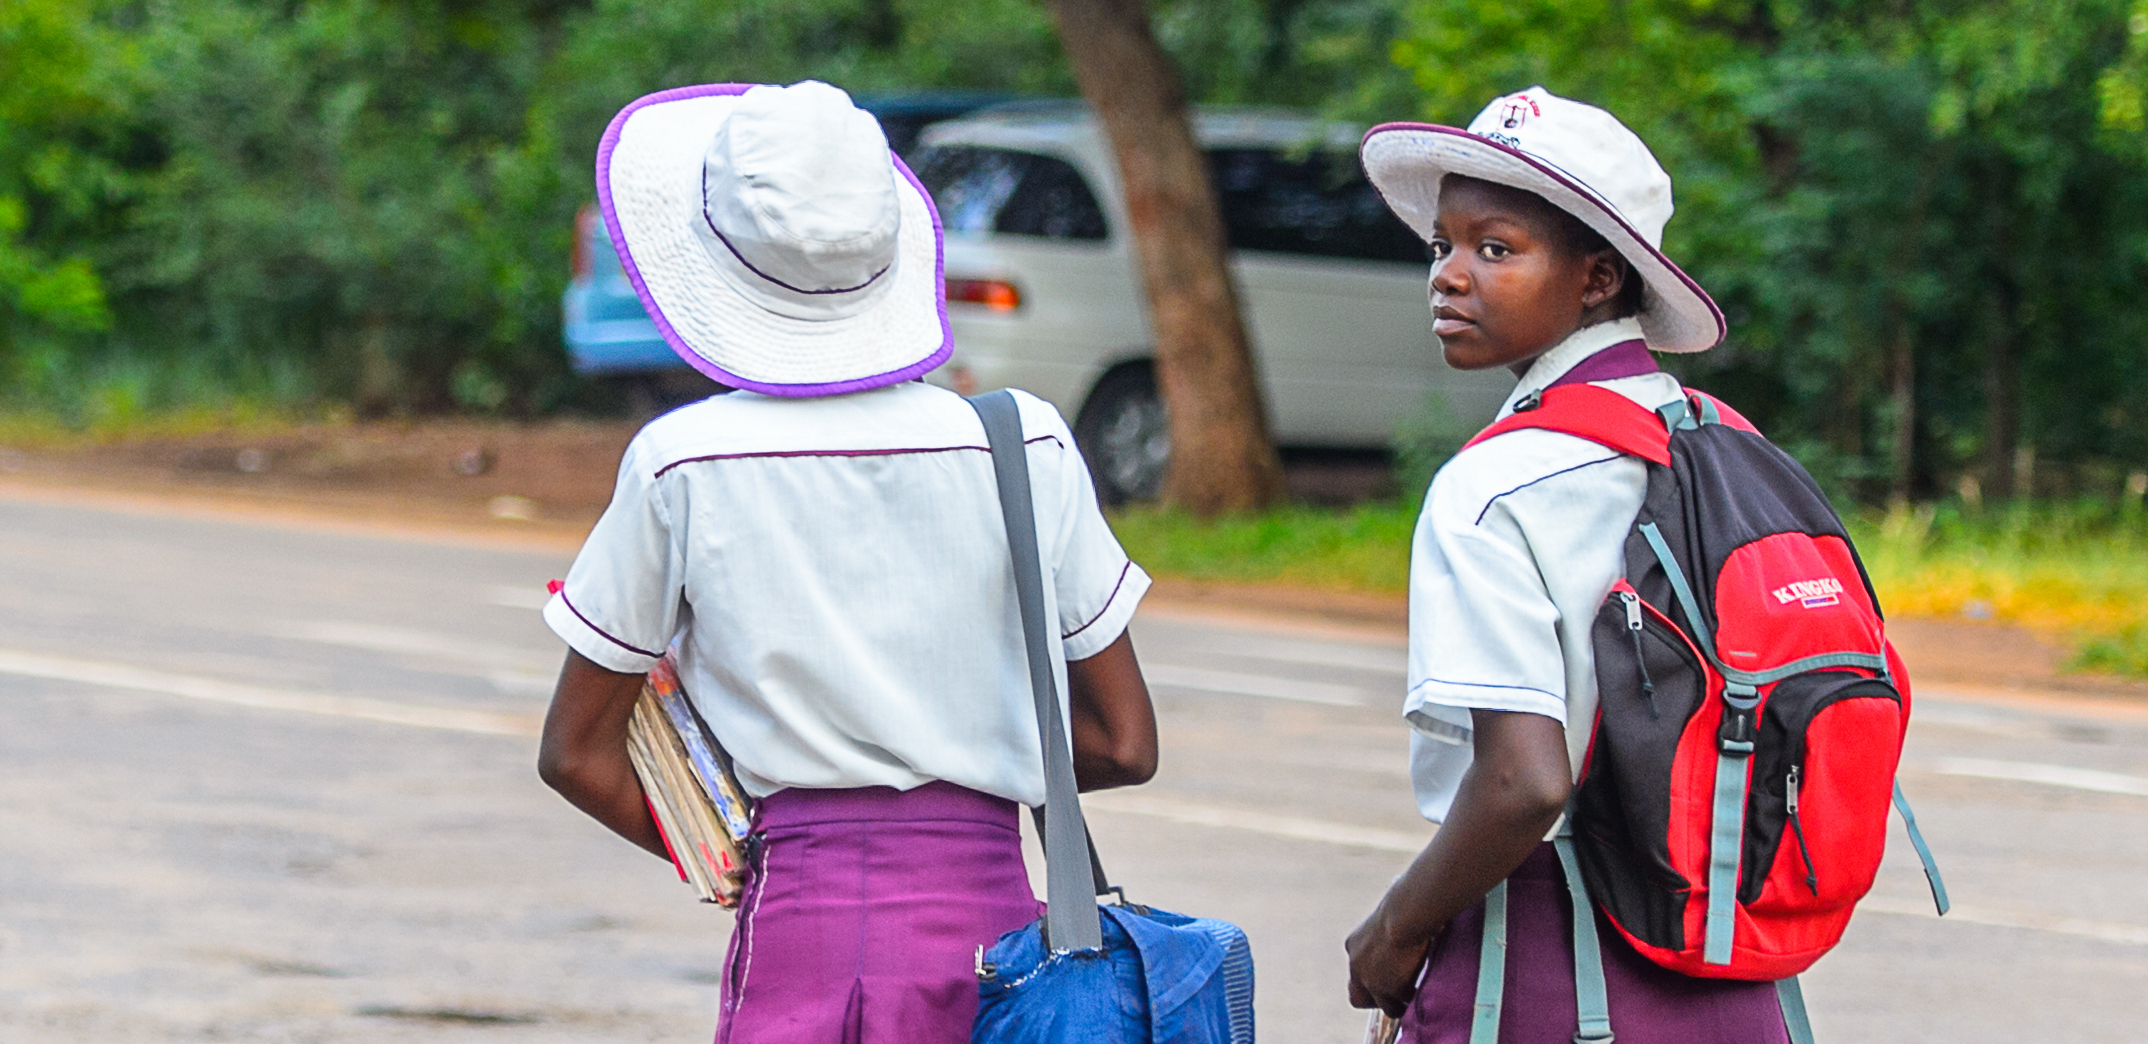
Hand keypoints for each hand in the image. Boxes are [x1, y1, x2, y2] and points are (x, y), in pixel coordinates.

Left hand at [1345, 901, 1436, 1017]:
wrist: (1406, 913)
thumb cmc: (1406, 906)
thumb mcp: (1389, 921)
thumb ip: (1390, 934)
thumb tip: (1410, 934)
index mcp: (1354, 945)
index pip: (1356, 971)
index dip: (1371, 979)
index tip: (1388, 978)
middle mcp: (1357, 964)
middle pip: (1356, 998)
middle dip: (1375, 1001)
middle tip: (1396, 997)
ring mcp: (1371, 979)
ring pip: (1383, 1007)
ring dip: (1398, 1005)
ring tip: (1413, 1000)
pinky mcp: (1389, 988)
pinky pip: (1400, 1006)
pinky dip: (1412, 1002)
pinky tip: (1422, 994)